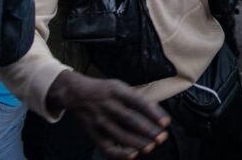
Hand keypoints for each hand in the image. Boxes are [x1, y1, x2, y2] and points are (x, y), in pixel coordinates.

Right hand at [47, 71, 169, 158]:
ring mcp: (100, 120)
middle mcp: (108, 105)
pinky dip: (119, 153)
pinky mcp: (93, 133)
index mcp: (117, 91)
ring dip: (137, 142)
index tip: (166, 122)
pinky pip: (107, 146)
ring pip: (120, 134)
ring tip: (150, 147)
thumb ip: (137, 100)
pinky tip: (132, 155)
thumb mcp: (120, 87)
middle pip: (130, 119)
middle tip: (161, 137)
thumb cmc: (104, 91)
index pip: (138, 102)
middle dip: (148, 130)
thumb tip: (158, 113)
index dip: (153, 113)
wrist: (75, 94)